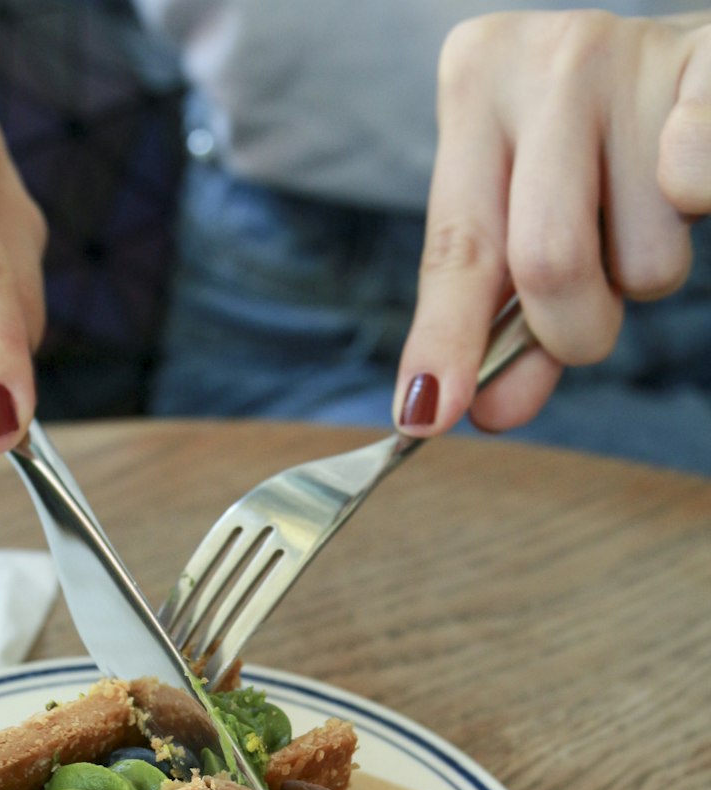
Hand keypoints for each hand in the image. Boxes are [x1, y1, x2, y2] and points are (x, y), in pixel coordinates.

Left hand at [394, 9, 710, 436]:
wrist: (686, 67)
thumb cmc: (594, 158)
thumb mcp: (523, 220)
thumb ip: (503, 324)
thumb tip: (489, 412)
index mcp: (475, 88)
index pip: (458, 252)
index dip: (448, 344)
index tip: (428, 414)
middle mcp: (545, 61)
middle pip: (549, 265)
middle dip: (573, 329)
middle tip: (587, 310)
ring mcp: (631, 54)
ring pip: (643, 261)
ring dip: (643, 272)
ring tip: (644, 207)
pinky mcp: (708, 64)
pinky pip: (699, 184)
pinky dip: (700, 204)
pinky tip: (686, 181)